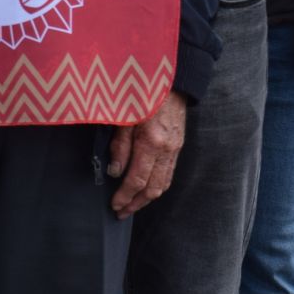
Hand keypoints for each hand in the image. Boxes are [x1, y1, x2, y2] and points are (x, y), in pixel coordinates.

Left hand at [108, 91, 186, 216]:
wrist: (171, 80)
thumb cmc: (142, 94)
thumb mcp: (124, 116)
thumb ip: (120, 146)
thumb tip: (115, 172)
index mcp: (151, 142)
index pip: (137, 180)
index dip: (125, 196)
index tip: (114, 205)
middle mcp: (167, 149)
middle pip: (153, 188)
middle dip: (136, 204)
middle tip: (121, 213)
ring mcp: (175, 148)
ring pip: (163, 184)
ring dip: (147, 199)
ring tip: (132, 206)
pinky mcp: (179, 145)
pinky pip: (169, 173)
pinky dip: (157, 186)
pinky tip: (147, 189)